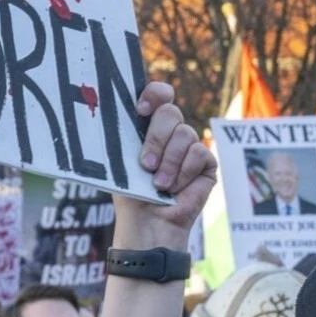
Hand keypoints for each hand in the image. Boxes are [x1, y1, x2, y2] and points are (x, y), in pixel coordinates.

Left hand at [109, 80, 215, 250]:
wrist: (147, 222)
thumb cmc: (130, 192)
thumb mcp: (122, 160)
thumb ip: (124, 135)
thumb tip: (110, 111)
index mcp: (148, 126)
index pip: (159, 95)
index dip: (154, 94)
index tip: (141, 109)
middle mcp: (170, 132)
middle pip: (170, 112)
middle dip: (156, 139)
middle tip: (145, 165)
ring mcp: (189, 146)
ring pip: (184, 134)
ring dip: (169, 162)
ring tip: (158, 184)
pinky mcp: (205, 162)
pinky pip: (199, 153)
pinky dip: (183, 173)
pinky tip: (175, 189)